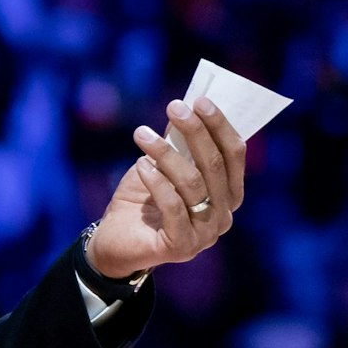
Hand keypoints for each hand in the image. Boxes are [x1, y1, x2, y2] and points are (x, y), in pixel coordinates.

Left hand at [90, 98, 245, 279]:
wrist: (114, 241)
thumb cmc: (141, 200)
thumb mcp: (160, 166)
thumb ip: (178, 144)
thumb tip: (185, 108)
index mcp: (227, 194)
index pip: (233, 154)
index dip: (219, 125)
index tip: (199, 100)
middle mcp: (224, 215)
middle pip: (215, 166)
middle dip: (195, 131)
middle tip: (173, 106)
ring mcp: (206, 234)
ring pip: (193, 183)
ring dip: (166, 153)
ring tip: (141, 134)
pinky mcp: (183, 247)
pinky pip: (173, 206)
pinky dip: (156, 182)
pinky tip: (141, 165)